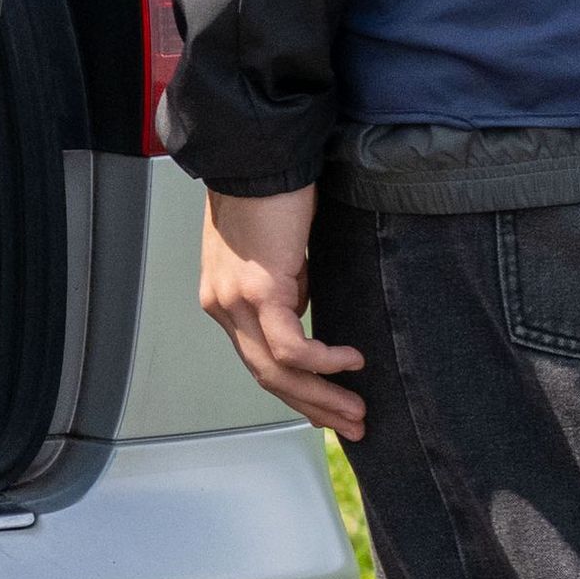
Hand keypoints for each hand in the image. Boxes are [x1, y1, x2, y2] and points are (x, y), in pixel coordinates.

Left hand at [200, 184, 368, 441]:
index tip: (327, 408)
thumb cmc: (271, 191)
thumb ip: (288, 286)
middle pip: (266, 376)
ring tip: (357, 409)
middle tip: (351, 424)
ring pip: (276, 371)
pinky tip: (350, 362)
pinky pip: (290, 346)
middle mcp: (223, 306)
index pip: (258, 360)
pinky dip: (322, 361)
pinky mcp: (257, 289)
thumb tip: (309, 310)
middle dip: (313, 406)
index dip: (295, 389)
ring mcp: (235, 301)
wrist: (256, 154)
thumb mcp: (279, 250)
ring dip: (322, 395)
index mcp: (224, 300)